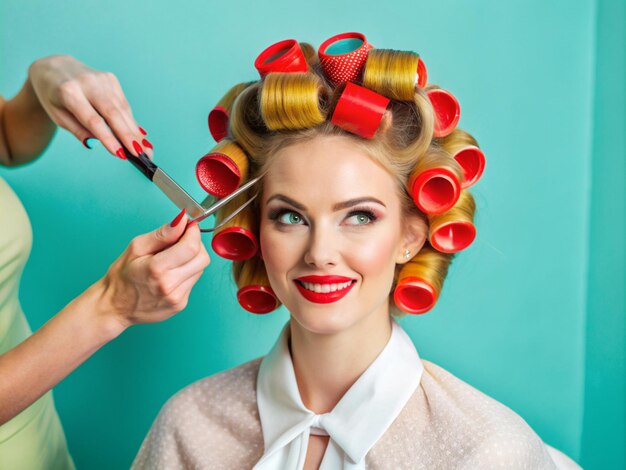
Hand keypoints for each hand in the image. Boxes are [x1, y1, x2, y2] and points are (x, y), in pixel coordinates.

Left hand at [27, 55, 151, 159]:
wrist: (54, 67)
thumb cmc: (54, 96)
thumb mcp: (58, 116)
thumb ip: (78, 130)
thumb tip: (96, 144)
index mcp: (69, 92)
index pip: (93, 120)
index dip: (108, 138)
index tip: (121, 154)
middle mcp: (88, 82)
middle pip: (113, 114)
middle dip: (128, 136)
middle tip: (140, 154)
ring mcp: (102, 79)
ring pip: (122, 110)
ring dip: (134, 131)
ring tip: (144, 150)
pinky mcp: (111, 79)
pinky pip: (123, 104)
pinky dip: (131, 121)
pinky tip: (139, 136)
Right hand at [98, 211, 209, 329]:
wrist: (115, 308)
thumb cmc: (122, 277)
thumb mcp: (136, 248)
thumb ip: (162, 234)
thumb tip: (182, 221)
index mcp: (157, 269)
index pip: (191, 247)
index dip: (193, 232)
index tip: (188, 226)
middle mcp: (170, 286)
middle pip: (202, 258)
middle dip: (195, 245)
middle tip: (180, 242)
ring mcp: (177, 298)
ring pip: (200, 269)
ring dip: (191, 259)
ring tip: (171, 260)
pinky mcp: (181, 304)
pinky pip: (193, 281)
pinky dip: (186, 272)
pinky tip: (171, 274)